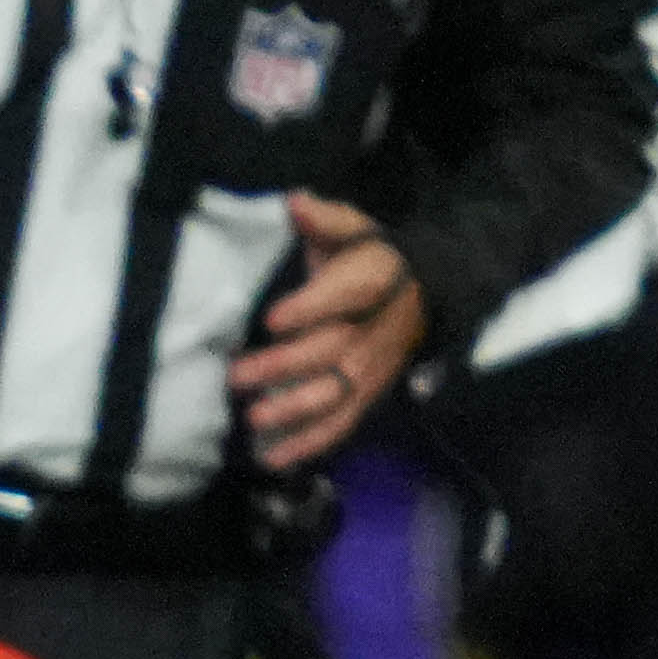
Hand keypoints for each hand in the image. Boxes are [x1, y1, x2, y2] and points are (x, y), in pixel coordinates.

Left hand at [234, 193, 423, 467]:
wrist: (421, 290)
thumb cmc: (369, 258)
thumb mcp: (352, 229)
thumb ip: (323, 219)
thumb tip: (293, 201)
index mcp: (369, 282)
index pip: (343, 296)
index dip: (309, 308)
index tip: (272, 319)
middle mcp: (372, 329)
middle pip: (330, 350)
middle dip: (283, 366)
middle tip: (236, 377)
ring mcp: (370, 366)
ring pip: (337, 393)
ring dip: (295, 410)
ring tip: (255, 419)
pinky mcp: (367, 393)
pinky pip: (343, 422)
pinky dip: (311, 443)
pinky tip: (274, 457)